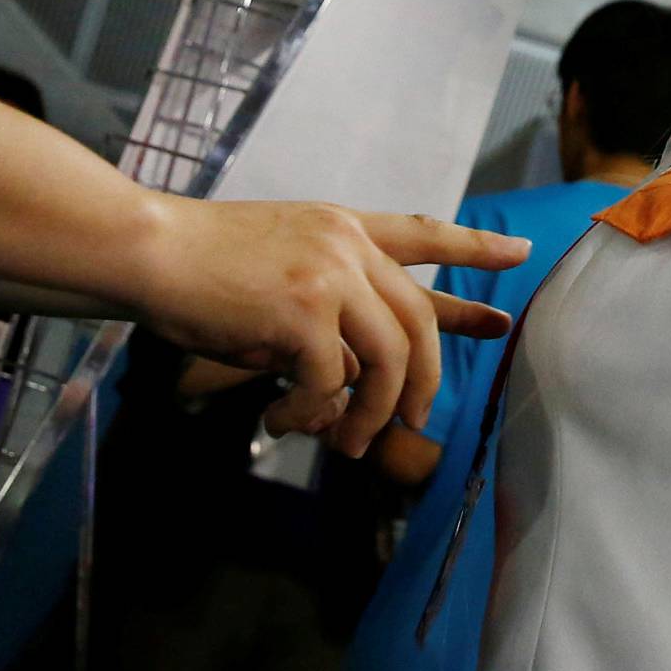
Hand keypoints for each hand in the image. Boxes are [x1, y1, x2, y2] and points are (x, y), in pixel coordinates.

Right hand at [123, 200, 523, 457]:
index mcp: (342, 227)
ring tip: (344, 443)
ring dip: (372, 414)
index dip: (474, 251)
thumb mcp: (280, 267)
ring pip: (388, 360)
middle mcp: (346, 246)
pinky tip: (278, 422)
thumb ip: (328, 307)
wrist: (150, 250)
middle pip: (420, 320)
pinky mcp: (303, 314)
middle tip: (410, 424)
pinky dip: (309, 415)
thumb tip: (352, 381)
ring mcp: (329, 276)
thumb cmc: (200, 266)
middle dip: (423, 381)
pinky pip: (329, 384)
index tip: (519, 257)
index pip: (424, 233)